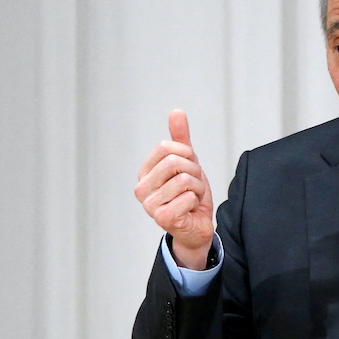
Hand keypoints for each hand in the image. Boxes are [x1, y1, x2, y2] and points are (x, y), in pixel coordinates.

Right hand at [135, 110, 213, 269]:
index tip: (189, 169)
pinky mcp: (162, 218)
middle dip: (194, 172)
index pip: (166, 147)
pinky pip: (188, 197)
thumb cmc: (189, 195)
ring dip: (197, 188)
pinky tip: (189, 210)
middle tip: (193, 186)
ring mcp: (149, 205)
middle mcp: (142, 188)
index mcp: (145, 172)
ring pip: (184, 180)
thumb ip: (181, 139)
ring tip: (191, 199)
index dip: (187, 155)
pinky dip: (196, 202)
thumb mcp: (188, 163)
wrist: (196, 226)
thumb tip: (176, 111)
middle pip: (175, 162)